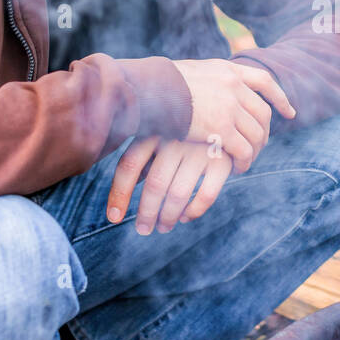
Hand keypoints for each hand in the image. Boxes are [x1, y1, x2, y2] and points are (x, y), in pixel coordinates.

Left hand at [106, 137, 233, 233]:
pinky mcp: (222, 160)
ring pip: (178, 193)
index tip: (114, 218)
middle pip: (155, 184)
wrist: (225, 110)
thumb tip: (121, 196)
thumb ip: (144, 158)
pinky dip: (194, 211)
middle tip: (143, 229)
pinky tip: (186, 217)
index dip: (119, 194)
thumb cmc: (184, 128)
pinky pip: (206, 194)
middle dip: (147, 213)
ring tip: (163, 227)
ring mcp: (200, 149)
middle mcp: (175, 138)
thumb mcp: (160, 134)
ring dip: (168, 217)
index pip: (129, 165)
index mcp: (153, 131)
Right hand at [170, 59, 294, 172]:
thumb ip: (204, 79)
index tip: (289, 112)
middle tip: (261, 146)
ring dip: (255, 150)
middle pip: (262, 112)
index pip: (263, 81)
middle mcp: (233, 86)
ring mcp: (229, 107)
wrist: (148, 90)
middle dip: (265, 132)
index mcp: (226, 70)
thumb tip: (203, 86)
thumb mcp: (188, 71)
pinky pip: (243, 150)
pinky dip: (245, 161)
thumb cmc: (158, 83)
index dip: (279, 97)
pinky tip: (239, 168)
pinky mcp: (221, 129)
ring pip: (256, 133)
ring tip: (247, 161)